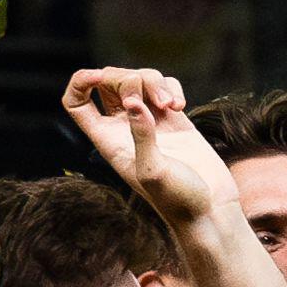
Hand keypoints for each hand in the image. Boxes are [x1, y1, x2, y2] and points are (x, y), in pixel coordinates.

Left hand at [71, 64, 226, 231]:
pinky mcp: (174, 119)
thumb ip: (141, 135)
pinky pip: (165, 86)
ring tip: (172, 107)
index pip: (76, 103)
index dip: (80, 83)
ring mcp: (150, 121)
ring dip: (156, 83)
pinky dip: (172, 88)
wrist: (210, 209)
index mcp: (108, 141)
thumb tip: (133, 103)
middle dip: (130, 80)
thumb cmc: (179, 200)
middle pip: (110, 82)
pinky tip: (181, 107)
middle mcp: (124, 128)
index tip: (99, 77)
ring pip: (140, 79)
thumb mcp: (154, 171)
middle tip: (154, 101)